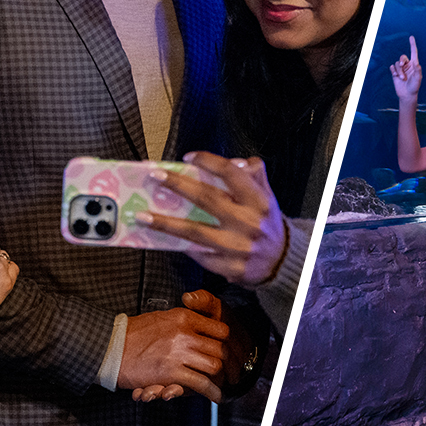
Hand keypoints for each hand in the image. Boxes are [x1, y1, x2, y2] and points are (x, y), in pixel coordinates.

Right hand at [131, 291, 255, 401]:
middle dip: (224, 362)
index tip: (224, 350)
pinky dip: (212, 392)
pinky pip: (202, 384)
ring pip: (214, 366)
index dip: (225, 342)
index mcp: (184, 317)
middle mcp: (185, 333)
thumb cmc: (133, 333)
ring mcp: (179, 353)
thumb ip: (182, 320)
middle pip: (220, 349)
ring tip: (220, 384)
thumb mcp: (162, 317)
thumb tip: (198, 323)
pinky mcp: (172, 373)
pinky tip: (216, 397)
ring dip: (218, 377)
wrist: (111, 347)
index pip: (219, 329)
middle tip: (226, 371)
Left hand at [133, 153, 287, 285]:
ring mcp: (238, 248)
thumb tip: (235, 161)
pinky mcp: (229, 268)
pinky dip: (180, 245)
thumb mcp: (267, 196)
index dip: (209, 162)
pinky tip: (161, 238)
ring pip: (195, 232)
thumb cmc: (266, 223)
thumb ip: (254, 175)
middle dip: (178, 185)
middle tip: (154, 176)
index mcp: (259, 201)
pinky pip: (199, 255)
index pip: (231, 174)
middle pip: (207, 199)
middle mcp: (248, 223)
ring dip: (165, 223)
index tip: (188, 157)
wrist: (283, 263)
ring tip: (142, 215)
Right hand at [389, 36, 422, 101]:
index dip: (412, 45)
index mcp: (414, 65)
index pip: (413, 53)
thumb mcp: (418, 79)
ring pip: (397, 64)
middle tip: (402, 65)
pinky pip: (392, 67)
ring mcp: (401, 69)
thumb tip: (417, 63)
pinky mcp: (395, 73)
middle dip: (401, 60)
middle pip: (402, 57)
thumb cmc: (414, 87)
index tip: (411, 37)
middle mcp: (407, 65)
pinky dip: (394, 71)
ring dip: (399, 71)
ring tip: (402, 78)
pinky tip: (396, 76)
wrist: (407, 95)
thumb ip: (418, 71)